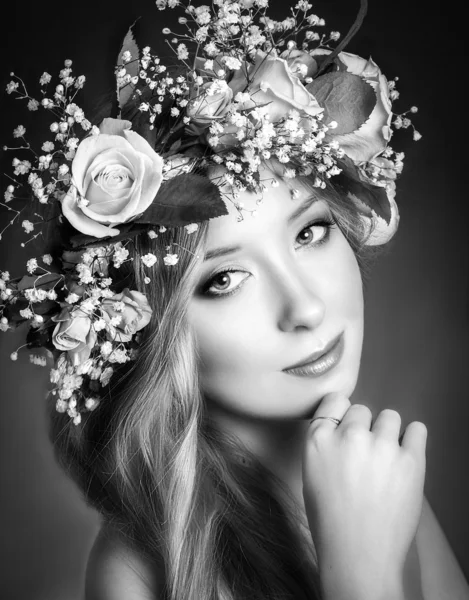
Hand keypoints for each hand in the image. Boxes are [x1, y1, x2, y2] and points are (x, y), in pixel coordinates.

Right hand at [302, 392, 426, 599]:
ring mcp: (382, 446)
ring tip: (386, 459)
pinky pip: (417, 429)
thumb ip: (325, 445)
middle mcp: (350, 436)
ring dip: (388, 433)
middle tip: (367, 455)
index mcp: (319, 439)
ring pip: (390, 417)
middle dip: (365, 429)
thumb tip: (342, 430)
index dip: (342, 415)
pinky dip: (413, 439)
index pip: (335, 401)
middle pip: (362, 410)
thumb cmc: (331, 521)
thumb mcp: (311, 473)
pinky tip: (406, 454)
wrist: (359, 555)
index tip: (347, 428)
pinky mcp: (410, 459)